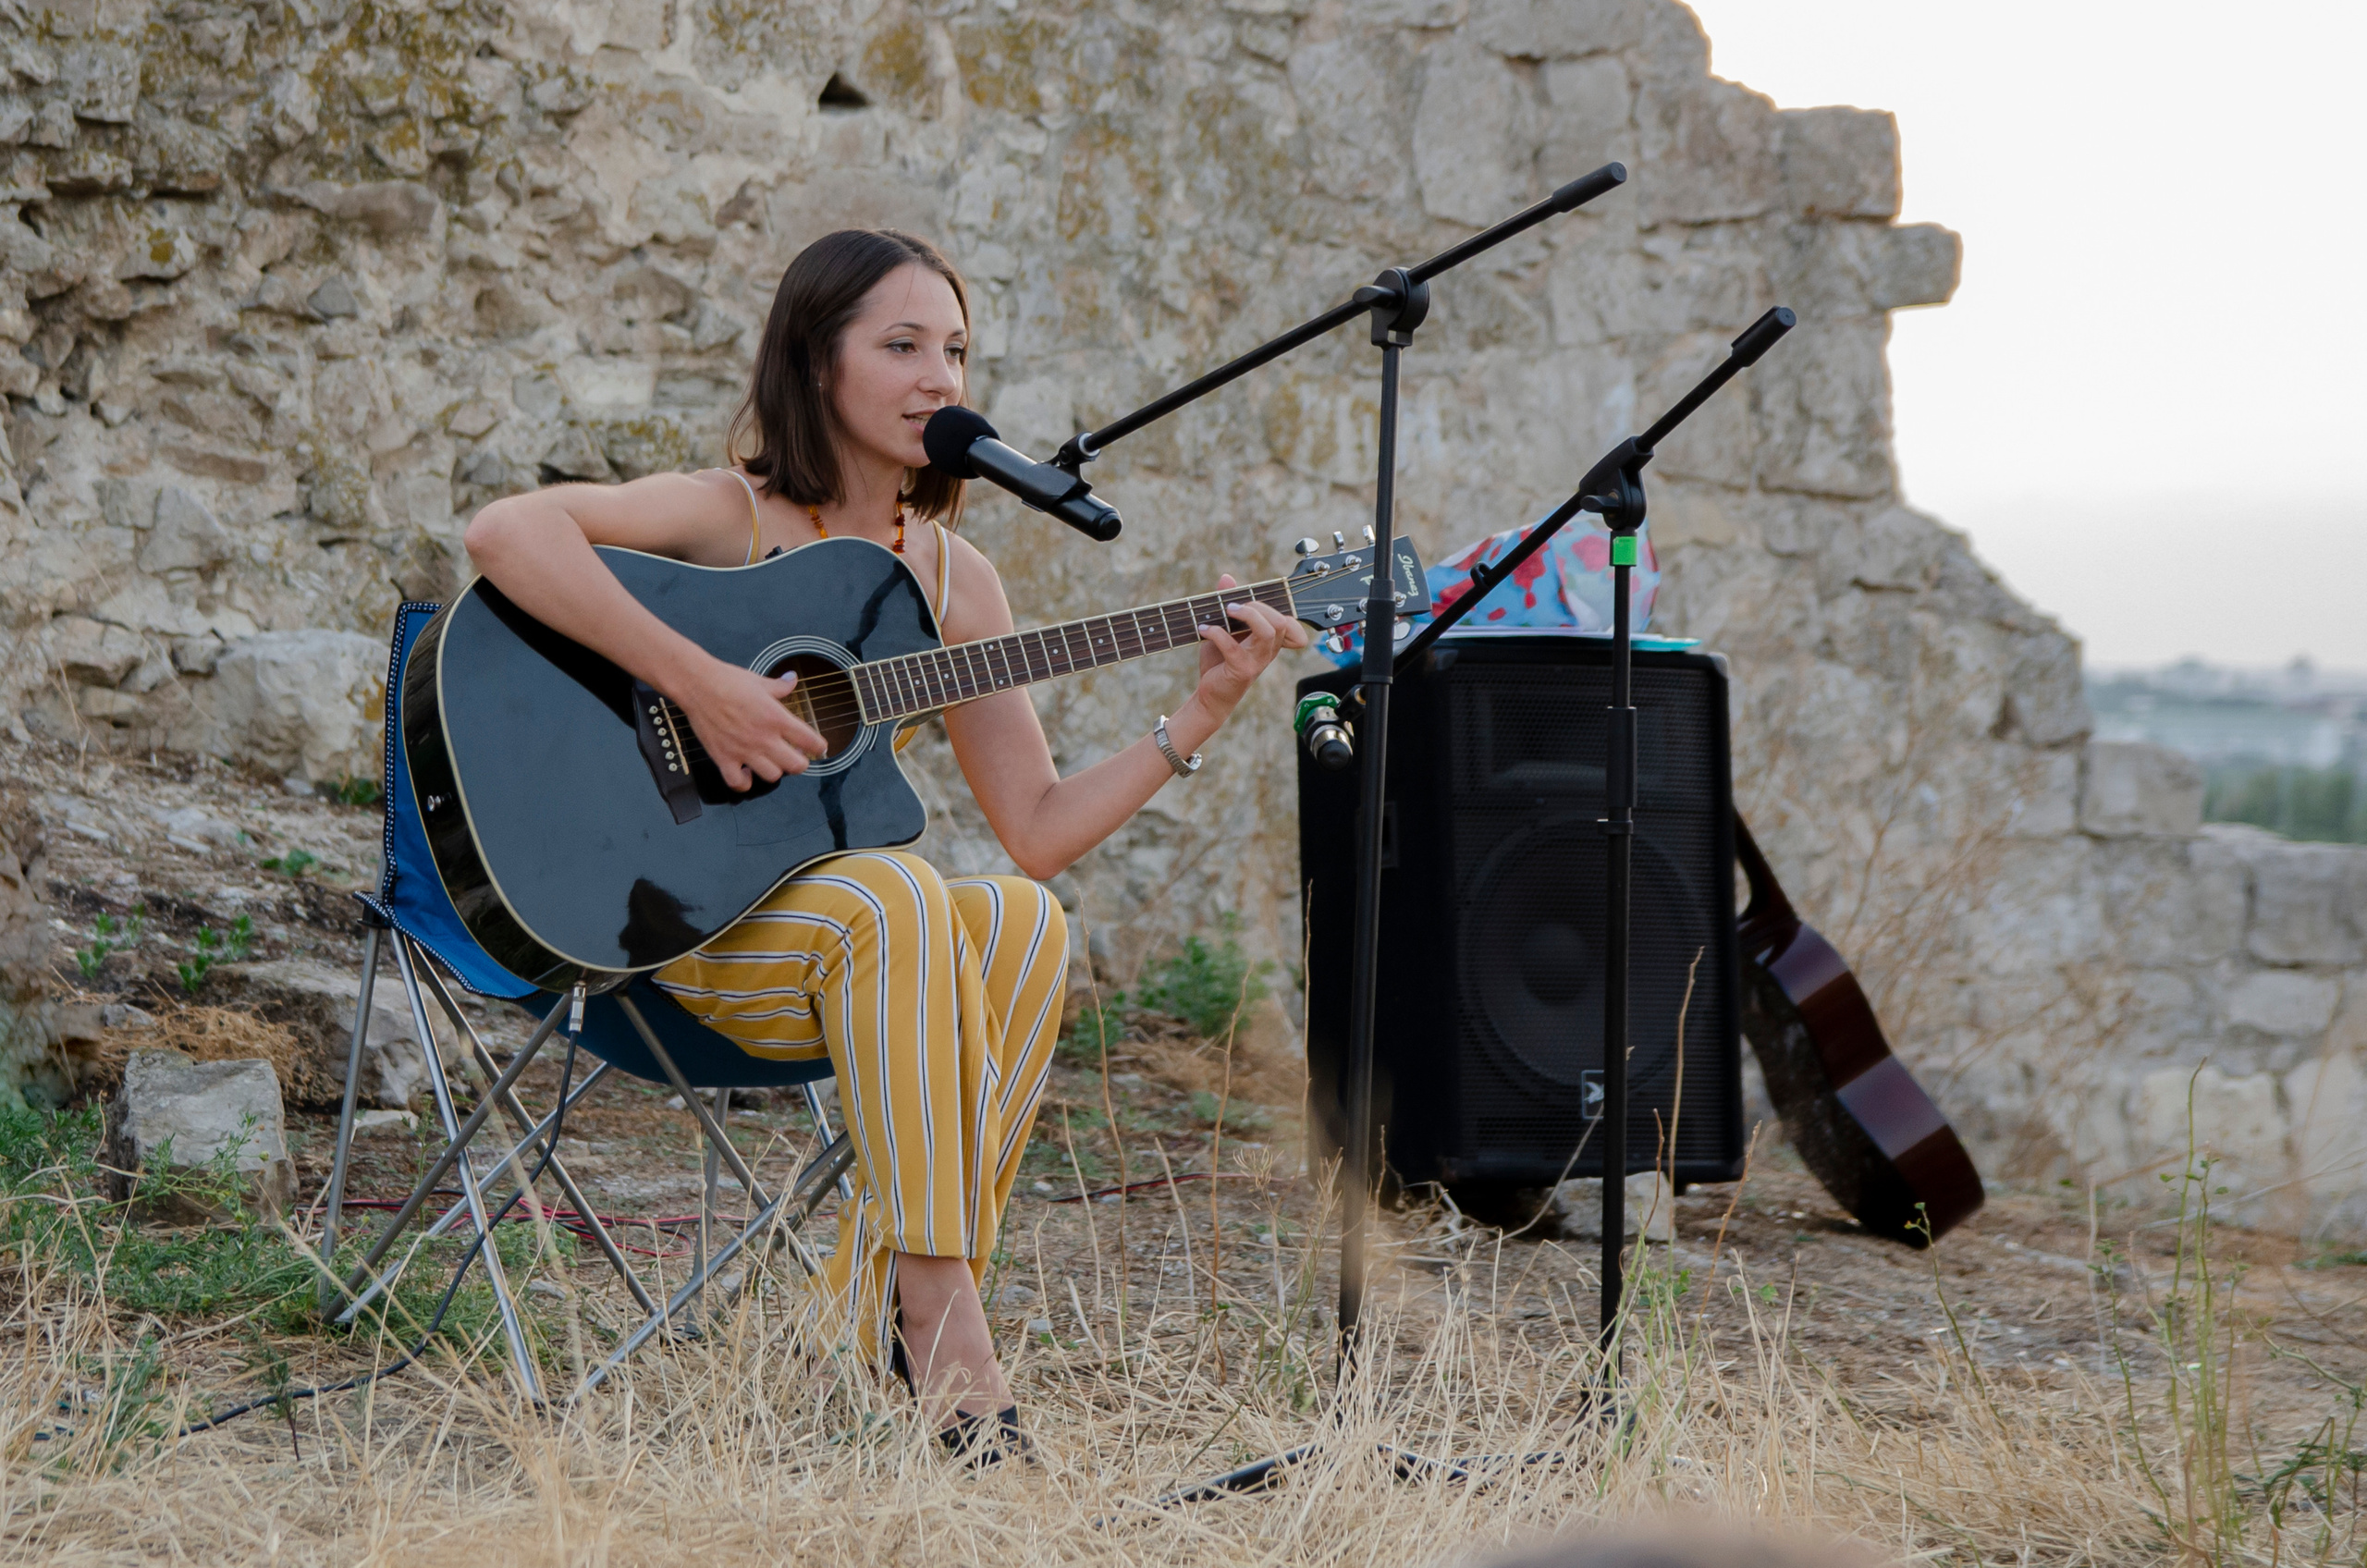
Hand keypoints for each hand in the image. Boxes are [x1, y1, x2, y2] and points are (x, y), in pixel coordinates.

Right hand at [674, 656, 827, 790]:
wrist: (697, 684)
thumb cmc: (727, 681)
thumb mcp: (760, 681)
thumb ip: (780, 686)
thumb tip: (792, 679)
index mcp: (776, 718)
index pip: (809, 740)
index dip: (818, 746)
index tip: (819, 748)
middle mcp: (763, 738)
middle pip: (796, 766)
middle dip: (800, 762)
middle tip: (795, 756)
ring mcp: (744, 750)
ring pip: (772, 776)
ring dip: (774, 771)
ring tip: (770, 762)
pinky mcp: (723, 758)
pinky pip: (738, 783)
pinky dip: (744, 782)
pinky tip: (746, 772)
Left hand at [1192, 573, 1309, 717]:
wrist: (1211, 695)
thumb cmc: (1220, 663)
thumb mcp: (1225, 629)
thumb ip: (1228, 603)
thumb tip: (1227, 578)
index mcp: (1269, 642)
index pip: (1290, 622)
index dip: (1280, 607)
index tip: (1254, 600)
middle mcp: (1268, 651)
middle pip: (1280, 621)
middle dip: (1258, 606)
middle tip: (1234, 606)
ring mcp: (1256, 662)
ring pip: (1268, 631)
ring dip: (1248, 615)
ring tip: (1227, 609)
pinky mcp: (1240, 670)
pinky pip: (1233, 646)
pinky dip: (1215, 632)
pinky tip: (1203, 629)